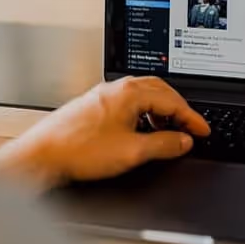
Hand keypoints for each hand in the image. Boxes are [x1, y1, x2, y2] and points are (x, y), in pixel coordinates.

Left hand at [0, 77, 209, 192]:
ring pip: (144, 95)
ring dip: (161, 111)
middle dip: (179, 110)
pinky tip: (142, 130)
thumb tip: (184, 141)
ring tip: (169, 132)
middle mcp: (117, 88)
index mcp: (130, 92)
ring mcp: (104, 95)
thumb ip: (165, 145)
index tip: (203, 130)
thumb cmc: (79, 150)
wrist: (42, 156)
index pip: (173, 100)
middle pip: (160, 92)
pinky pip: (129, 102)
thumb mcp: (133, 152)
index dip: (192, 118)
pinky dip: (144, 113)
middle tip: (191, 127)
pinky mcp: (94, 105)